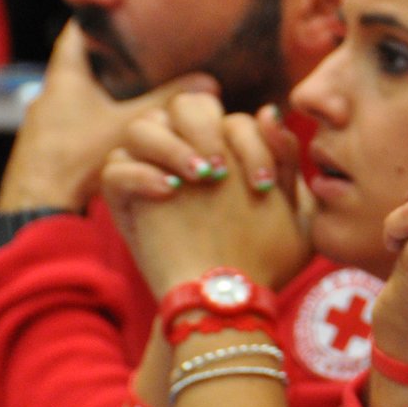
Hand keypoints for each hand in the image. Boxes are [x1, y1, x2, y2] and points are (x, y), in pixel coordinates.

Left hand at [0, 23, 218, 211]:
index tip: (117, 5)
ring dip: (106, 90)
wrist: (38, 206)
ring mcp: (48, 122)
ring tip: (140, 87)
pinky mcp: (52, 147)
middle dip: (109, 55)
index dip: (95, 15)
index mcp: (64, 77)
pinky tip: (122, 128)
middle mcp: (50, 94)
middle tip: (141, 47)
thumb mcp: (130, 127)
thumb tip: (209, 82)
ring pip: (81, 94)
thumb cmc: (76, 160)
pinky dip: (100, 116)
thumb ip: (167, 102)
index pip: (75, 32)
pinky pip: (80, 119)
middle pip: (80, 62)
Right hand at [102, 94, 310, 294]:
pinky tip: (169, 191)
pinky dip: (139, 173)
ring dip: (171, 145)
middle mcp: (187, 151)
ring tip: (197, 178)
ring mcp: (152, 170)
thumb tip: (269, 111)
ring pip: (142, 126)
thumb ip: (284, 159)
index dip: (252, 143)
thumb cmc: (264, 256)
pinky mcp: (124, 198)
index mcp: (226, 148)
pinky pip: (114, 168)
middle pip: (183, 106)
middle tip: (220, 170)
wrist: (226, 301)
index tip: (263, 187)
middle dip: (204, 129)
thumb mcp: (292, 212)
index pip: (232, 118)